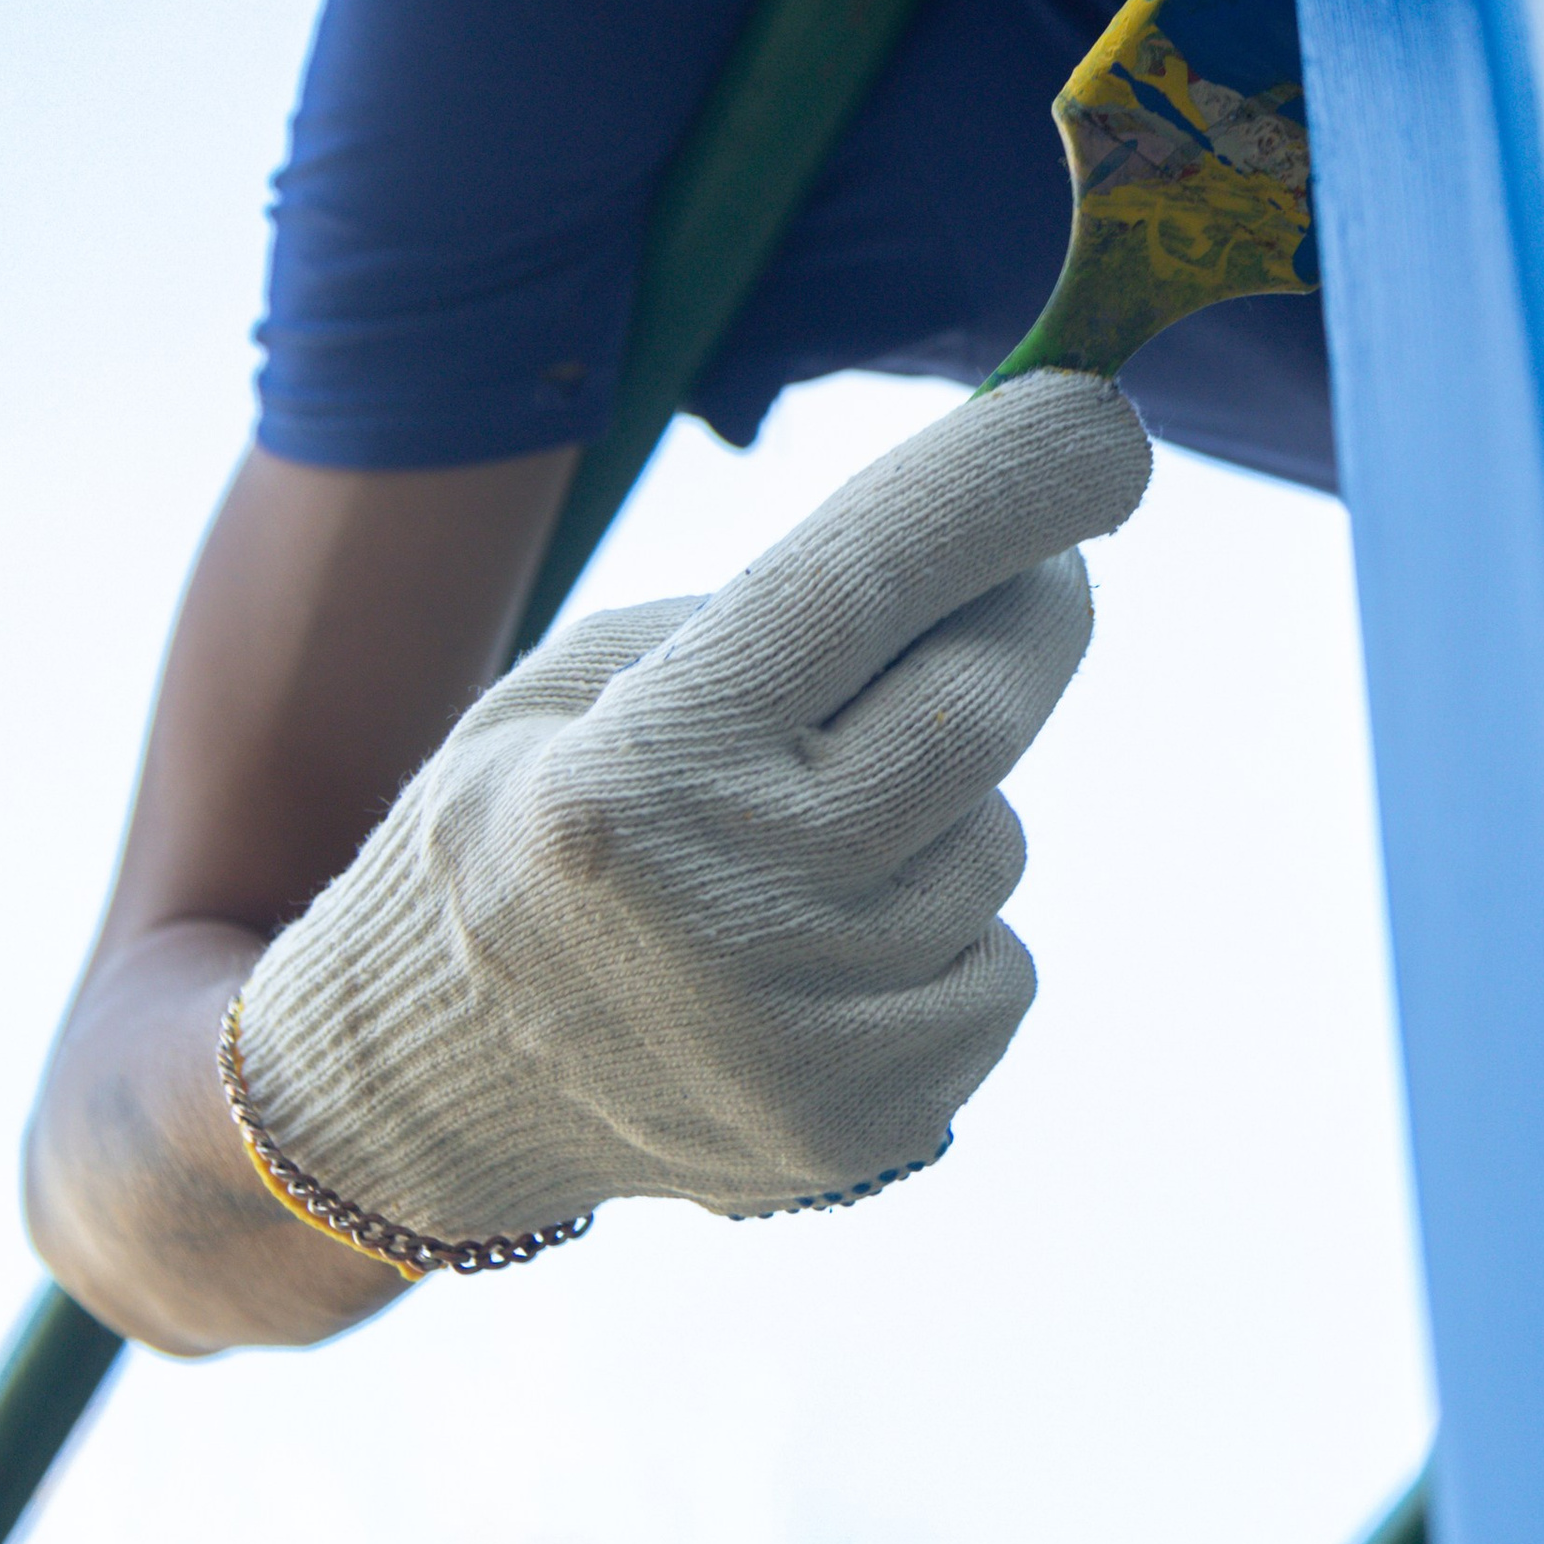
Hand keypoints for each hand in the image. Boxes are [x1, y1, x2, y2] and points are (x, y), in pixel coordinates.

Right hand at [233, 367, 1151, 1248]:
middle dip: (1031, 613)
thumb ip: (776, 621)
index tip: (1098, 418)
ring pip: (992, 843)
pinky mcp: (864, 1125)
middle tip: (1042, 565)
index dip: (997, 487)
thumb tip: (1007, 560)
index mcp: (637, 768)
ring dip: (949, 801)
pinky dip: (947, 930)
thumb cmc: (545, 816)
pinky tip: (833, 944)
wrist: (444, 1081)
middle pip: (973, 714)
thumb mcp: (595, 676)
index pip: (859, 584)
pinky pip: (997, 965)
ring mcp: (802, 1037)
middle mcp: (726, 908)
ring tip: (824, 827)